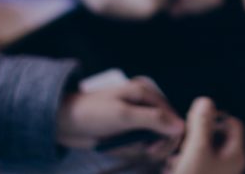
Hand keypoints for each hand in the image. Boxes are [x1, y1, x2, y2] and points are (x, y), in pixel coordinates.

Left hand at [56, 77, 184, 150]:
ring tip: (126, 148)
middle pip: (166, 130)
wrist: (63, 122)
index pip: (173, 117)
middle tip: (144, 152)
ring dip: (141, 149)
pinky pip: (139, 145)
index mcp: (146, 93)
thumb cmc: (92, 113)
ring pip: (153, 141)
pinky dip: (131, 150)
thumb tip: (181, 127)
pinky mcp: (128, 131)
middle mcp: (145, 104)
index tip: (155, 150)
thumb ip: (153, 120)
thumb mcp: (123, 115)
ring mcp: (136, 119)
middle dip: (155, 145)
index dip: (169, 136)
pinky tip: (119, 147)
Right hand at [166, 97, 244, 173]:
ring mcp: (218, 171)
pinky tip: (173, 165)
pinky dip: (184, 160)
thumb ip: (202, 123)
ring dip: (188, 147)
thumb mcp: (197, 149)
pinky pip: (196, 161)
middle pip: (216, 134)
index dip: (214, 117)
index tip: (196, 118)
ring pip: (204, 148)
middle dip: (197, 133)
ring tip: (174, 154)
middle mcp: (230, 163)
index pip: (231, 122)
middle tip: (183, 136)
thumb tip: (205, 101)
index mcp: (236, 154)